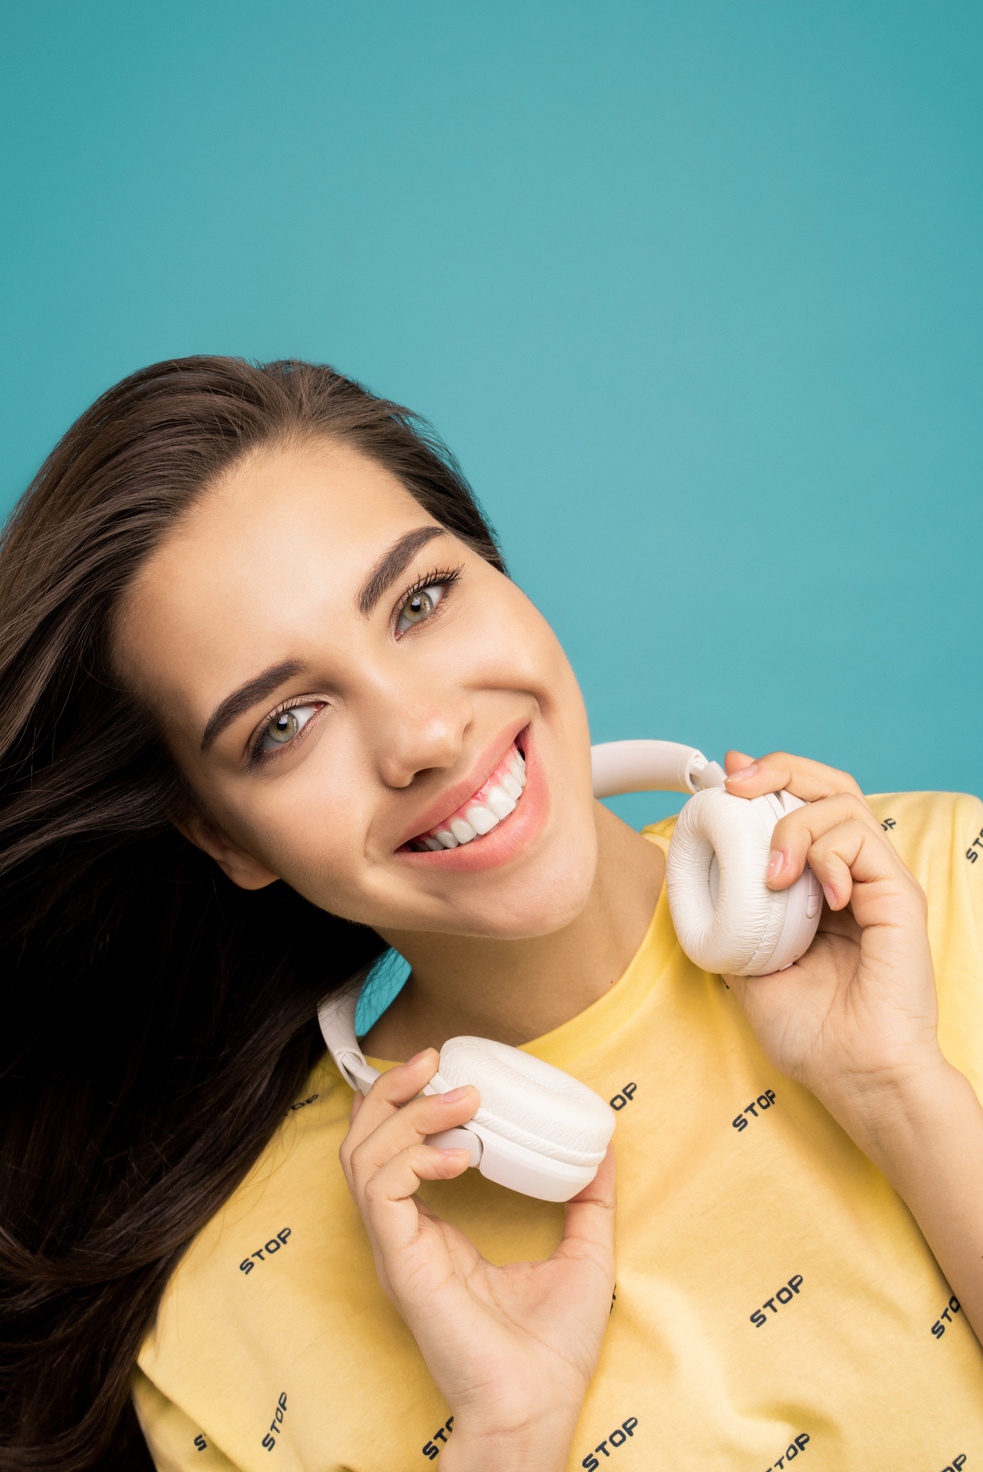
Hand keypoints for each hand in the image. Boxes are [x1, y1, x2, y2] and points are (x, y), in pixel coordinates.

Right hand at [339, 1051, 615, 1471]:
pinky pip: (381, 1191)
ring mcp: (397, 1248)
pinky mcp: (400, 1262)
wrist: (540, 1406)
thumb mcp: (582, 1254)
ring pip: (364, 1156)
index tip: (448, 1069)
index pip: (394, 1150)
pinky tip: (457, 1154)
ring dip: (407, 1114)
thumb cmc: (553, 1349)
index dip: (410, 1102)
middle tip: (435, 1061)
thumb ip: (588, 1201)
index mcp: (434, 1233)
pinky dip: (412, 1157)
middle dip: (393, 1091)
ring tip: (460, 1100)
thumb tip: (603, 1148)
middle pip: (364, 1141)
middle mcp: (404, 1235)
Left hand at [720, 750, 946, 1116]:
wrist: (856, 1077)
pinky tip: (820, 894)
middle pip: (828, 784)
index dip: (766, 780)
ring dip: (794, 822)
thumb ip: (732, 922)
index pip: (801, 806)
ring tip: (772, 872)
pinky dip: (829, 853)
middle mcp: (852, 874)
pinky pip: (863, 841)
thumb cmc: (813, 1035)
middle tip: (736, 786)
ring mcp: (878, 882)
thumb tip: (697, 883)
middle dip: (778, 770)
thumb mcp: (748, 969)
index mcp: (820, 885)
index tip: (723, 777)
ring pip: (843, 802)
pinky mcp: (899, 896)